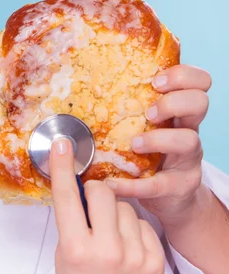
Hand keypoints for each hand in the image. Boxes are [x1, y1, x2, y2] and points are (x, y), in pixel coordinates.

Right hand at [51, 138, 164, 273]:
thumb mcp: (65, 255)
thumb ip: (72, 222)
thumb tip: (80, 189)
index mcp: (76, 248)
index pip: (67, 197)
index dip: (64, 167)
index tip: (63, 145)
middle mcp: (106, 249)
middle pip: (103, 193)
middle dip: (95, 193)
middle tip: (91, 206)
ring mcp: (134, 254)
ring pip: (126, 207)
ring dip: (116, 214)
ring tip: (111, 237)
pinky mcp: (155, 259)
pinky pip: (144, 224)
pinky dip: (134, 230)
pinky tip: (127, 247)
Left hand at [104, 64, 212, 223]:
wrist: (168, 197)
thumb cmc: (148, 153)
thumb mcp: (141, 127)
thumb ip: (124, 109)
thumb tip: (73, 86)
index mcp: (178, 111)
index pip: (198, 82)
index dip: (183, 76)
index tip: (155, 81)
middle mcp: (188, 130)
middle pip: (200, 102)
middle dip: (174, 102)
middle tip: (149, 112)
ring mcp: (187, 159)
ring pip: (188, 140)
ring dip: (158, 139)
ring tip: (134, 144)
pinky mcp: (178, 186)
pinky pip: (158, 184)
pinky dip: (133, 185)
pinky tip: (111, 184)